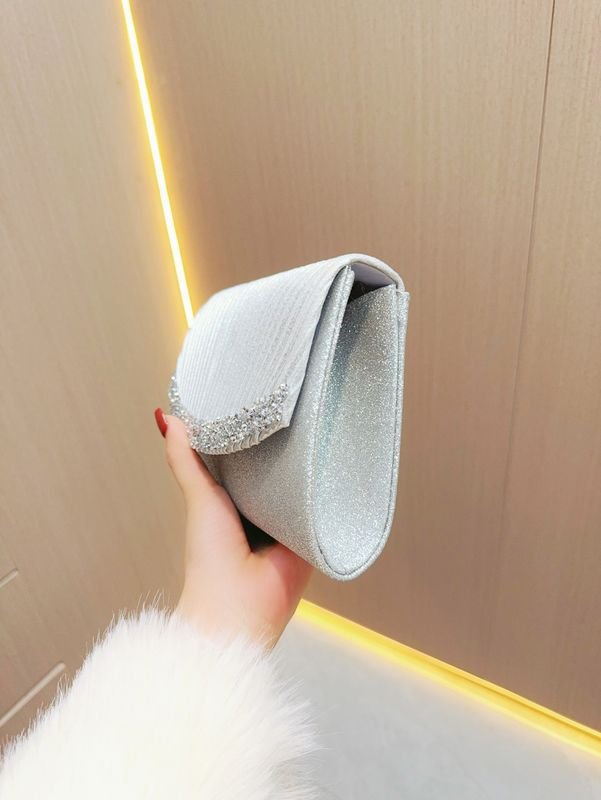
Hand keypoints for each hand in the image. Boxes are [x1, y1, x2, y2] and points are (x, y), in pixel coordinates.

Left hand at [155, 408, 312, 648]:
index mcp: (233, 499)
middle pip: (276, 468)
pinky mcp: (312, 533)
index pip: (247, 456)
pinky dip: (328, 491)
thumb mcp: (199, 497)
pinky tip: (338, 461)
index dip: (252, 431)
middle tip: (297, 403)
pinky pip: (323, 507)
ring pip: (301, 485)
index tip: (261, 394)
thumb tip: (166, 417)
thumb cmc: (210, 557)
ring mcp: (288, 521)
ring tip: (322, 423)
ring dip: (308, 466)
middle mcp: (262, 508)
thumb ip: (185, 460)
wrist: (241, 606)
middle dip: (285, 445)